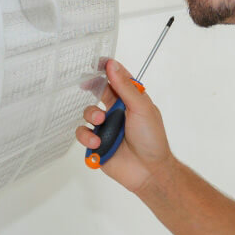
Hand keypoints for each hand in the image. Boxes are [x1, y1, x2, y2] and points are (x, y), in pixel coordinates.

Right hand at [75, 59, 173, 194]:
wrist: (148, 171)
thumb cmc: (152, 139)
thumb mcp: (141, 108)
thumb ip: (125, 87)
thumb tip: (112, 65)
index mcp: (130, 101)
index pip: (117, 79)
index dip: (107, 70)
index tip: (97, 62)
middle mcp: (116, 112)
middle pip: (98, 93)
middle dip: (92, 89)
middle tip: (85, 84)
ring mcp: (105, 127)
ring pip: (87, 112)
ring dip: (91, 114)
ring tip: (100, 121)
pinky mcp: (95, 143)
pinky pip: (82, 134)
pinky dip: (87, 136)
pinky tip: (96, 141)